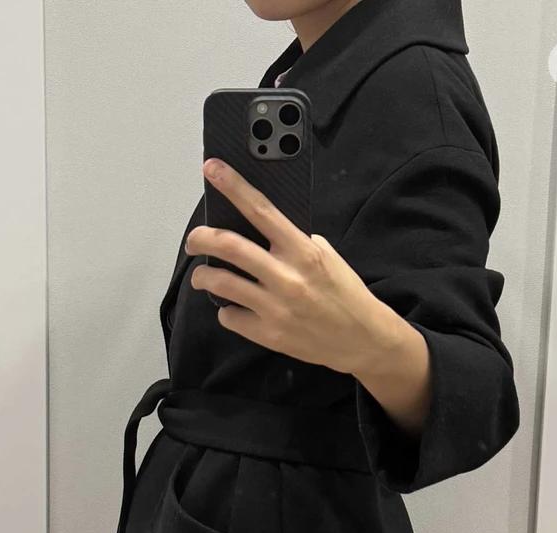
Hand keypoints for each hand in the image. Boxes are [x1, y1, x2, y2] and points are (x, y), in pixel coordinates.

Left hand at [188, 159, 387, 372]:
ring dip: (203, 275)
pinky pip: (230, 317)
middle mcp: (286, 277)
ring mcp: (275, 308)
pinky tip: (237, 308)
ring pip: (220, 282)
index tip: (211, 168)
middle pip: (228, 246)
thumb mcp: (328, 258)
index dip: (232, 186)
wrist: (363, 341)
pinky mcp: (269, 335)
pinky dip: (228, 310)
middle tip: (193, 240)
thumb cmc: (346, 295)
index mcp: (302, 251)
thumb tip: (261, 230)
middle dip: (200, 237)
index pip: (261, 210)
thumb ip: (296, 243)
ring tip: (204, 276)